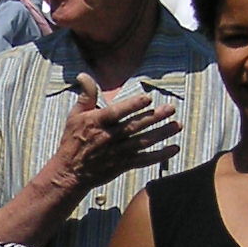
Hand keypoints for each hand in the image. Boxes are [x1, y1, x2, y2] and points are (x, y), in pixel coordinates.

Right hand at [46, 75, 180, 196]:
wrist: (70, 172)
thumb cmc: (72, 140)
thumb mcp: (75, 115)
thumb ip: (86, 95)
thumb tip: (83, 74)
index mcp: (97, 123)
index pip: (116, 113)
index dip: (131, 106)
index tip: (147, 99)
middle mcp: (108, 137)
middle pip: (135, 126)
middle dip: (154, 117)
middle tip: (171, 108)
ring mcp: (117, 153)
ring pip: (143, 142)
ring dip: (161, 134)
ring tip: (177, 125)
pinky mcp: (123, 165)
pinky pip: (144, 160)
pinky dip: (160, 155)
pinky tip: (174, 148)